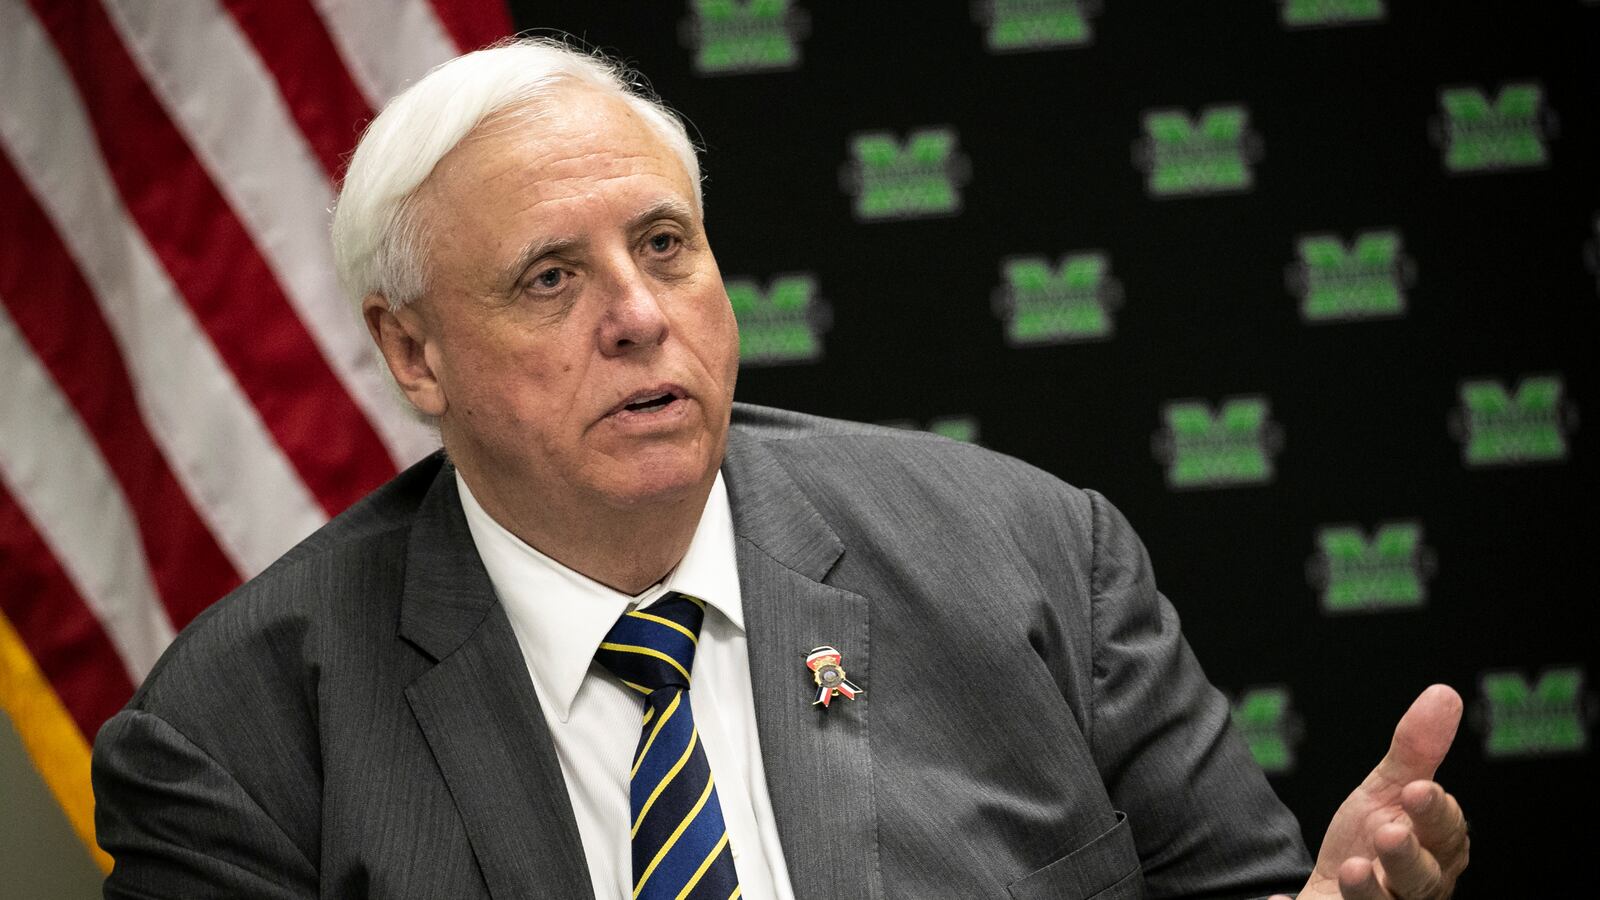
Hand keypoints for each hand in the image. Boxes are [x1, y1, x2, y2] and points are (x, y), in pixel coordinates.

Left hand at [1272, 684, 1469, 899]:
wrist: (1334, 891)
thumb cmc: (1372, 840)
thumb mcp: (1388, 791)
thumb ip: (1415, 751)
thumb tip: (1445, 693)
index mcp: (1436, 851)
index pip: (1447, 833)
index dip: (1435, 813)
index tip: (1417, 790)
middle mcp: (1415, 889)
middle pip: (1422, 880)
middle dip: (1407, 858)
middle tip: (1387, 833)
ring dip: (1368, 891)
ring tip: (1350, 868)